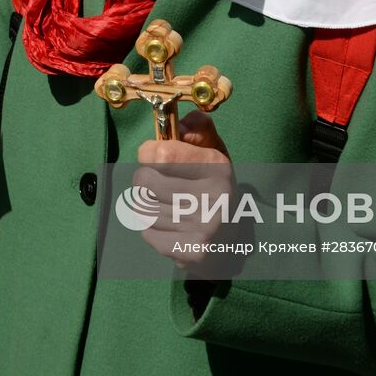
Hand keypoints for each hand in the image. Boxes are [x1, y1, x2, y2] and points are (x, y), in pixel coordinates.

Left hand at [134, 111, 235, 268]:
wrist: (232, 239)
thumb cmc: (214, 186)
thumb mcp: (214, 152)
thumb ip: (198, 129)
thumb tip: (178, 124)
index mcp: (217, 167)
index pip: (160, 154)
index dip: (147, 153)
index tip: (151, 156)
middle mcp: (214, 197)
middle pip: (144, 180)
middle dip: (144, 179)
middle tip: (156, 183)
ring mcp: (204, 227)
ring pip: (143, 208)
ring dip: (147, 206)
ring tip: (166, 205)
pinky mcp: (192, 252)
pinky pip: (147, 233)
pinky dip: (152, 229)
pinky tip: (169, 226)